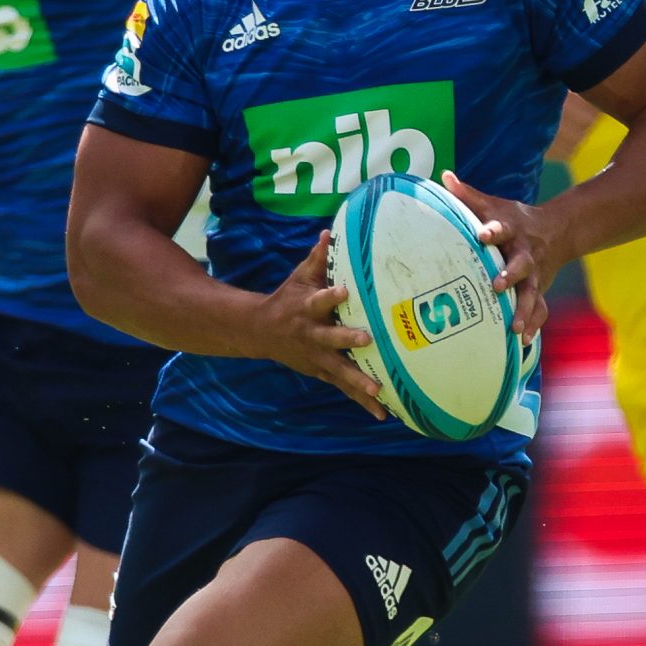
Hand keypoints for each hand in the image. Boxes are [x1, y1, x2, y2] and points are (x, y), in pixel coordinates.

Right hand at [250, 233, 383, 417]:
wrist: (261, 332)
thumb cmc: (288, 299)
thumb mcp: (299, 277)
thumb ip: (318, 259)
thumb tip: (329, 232)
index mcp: (307, 309)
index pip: (319, 300)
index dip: (330, 296)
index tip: (343, 290)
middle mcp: (312, 335)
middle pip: (331, 338)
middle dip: (348, 339)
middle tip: (367, 338)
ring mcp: (317, 357)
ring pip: (340, 371)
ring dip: (359, 382)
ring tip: (379, 391)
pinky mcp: (323, 373)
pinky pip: (345, 388)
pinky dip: (363, 402)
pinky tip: (384, 413)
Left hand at [444, 172, 567, 341]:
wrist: (558, 230)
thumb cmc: (514, 218)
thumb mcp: (494, 204)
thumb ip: (468, 195)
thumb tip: (443, 177)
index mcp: (511, 230)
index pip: (500, 227)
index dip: (492, 230)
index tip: (482, 234)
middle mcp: (525, 254)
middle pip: (520, 265)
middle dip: (510, 275)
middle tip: (497, 285)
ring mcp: (535, 275)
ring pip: (532, 293)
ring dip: (524, 310)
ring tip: (515, 328)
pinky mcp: (539, 290)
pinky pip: (540, 310)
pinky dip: (534, 325)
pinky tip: (524, 343)